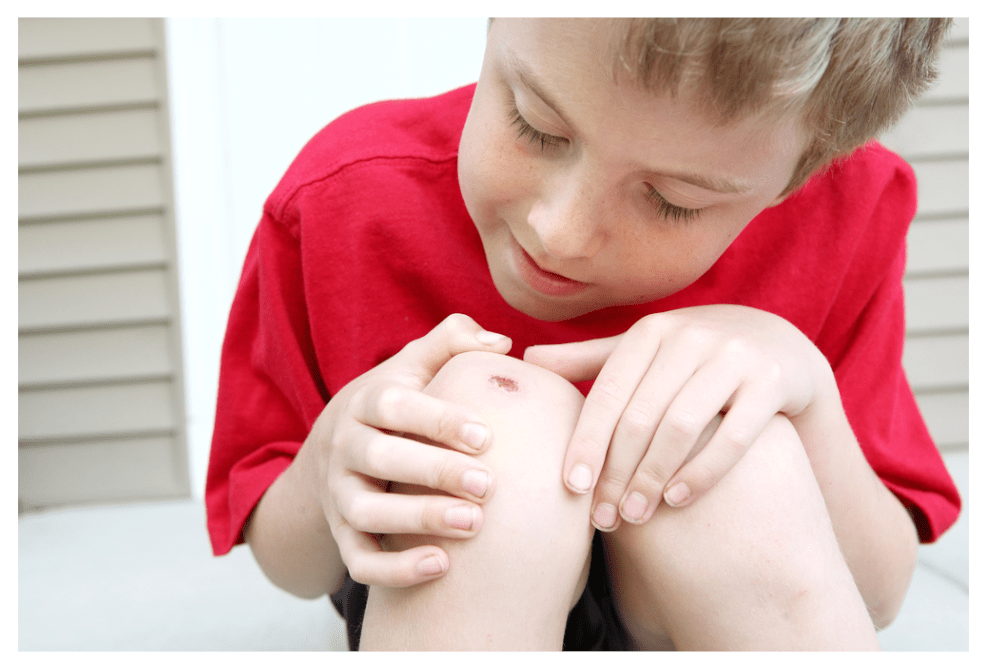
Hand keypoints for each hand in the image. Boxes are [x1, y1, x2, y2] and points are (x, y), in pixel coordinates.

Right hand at [300, 314, 511, 586]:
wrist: (333, 450)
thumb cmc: (394, 404)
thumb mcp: (413, 366)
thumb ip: (452, 341)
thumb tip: (501, 342)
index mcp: (365, 402)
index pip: (394, 405)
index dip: (437, 420)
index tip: (486, 436)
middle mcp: (345, 447)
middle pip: (379, 458)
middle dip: (434, 471)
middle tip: (488, 485)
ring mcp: (340, 494)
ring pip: (366, 513)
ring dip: (418, 519)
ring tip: (474, 524)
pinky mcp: (343, 535)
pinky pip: (359, 561)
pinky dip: (395, 570)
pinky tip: (443, 568)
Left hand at [524, 305, 832, 530]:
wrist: (776, 344)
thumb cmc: (691, 356)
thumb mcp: (644, 352)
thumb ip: (590, 359)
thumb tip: (527, 358)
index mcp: (650, 332)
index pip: (608, 393)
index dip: (586, 441)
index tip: (571, 487)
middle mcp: (690, 336)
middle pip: (640, 415)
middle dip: (617, 472)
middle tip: (603, 517)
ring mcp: (734, 356)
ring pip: (682, 426)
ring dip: (652, 477)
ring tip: (634, 515)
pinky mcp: (771, 381)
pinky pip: (733, 435)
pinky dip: (703, 471)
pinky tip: (677, 500)